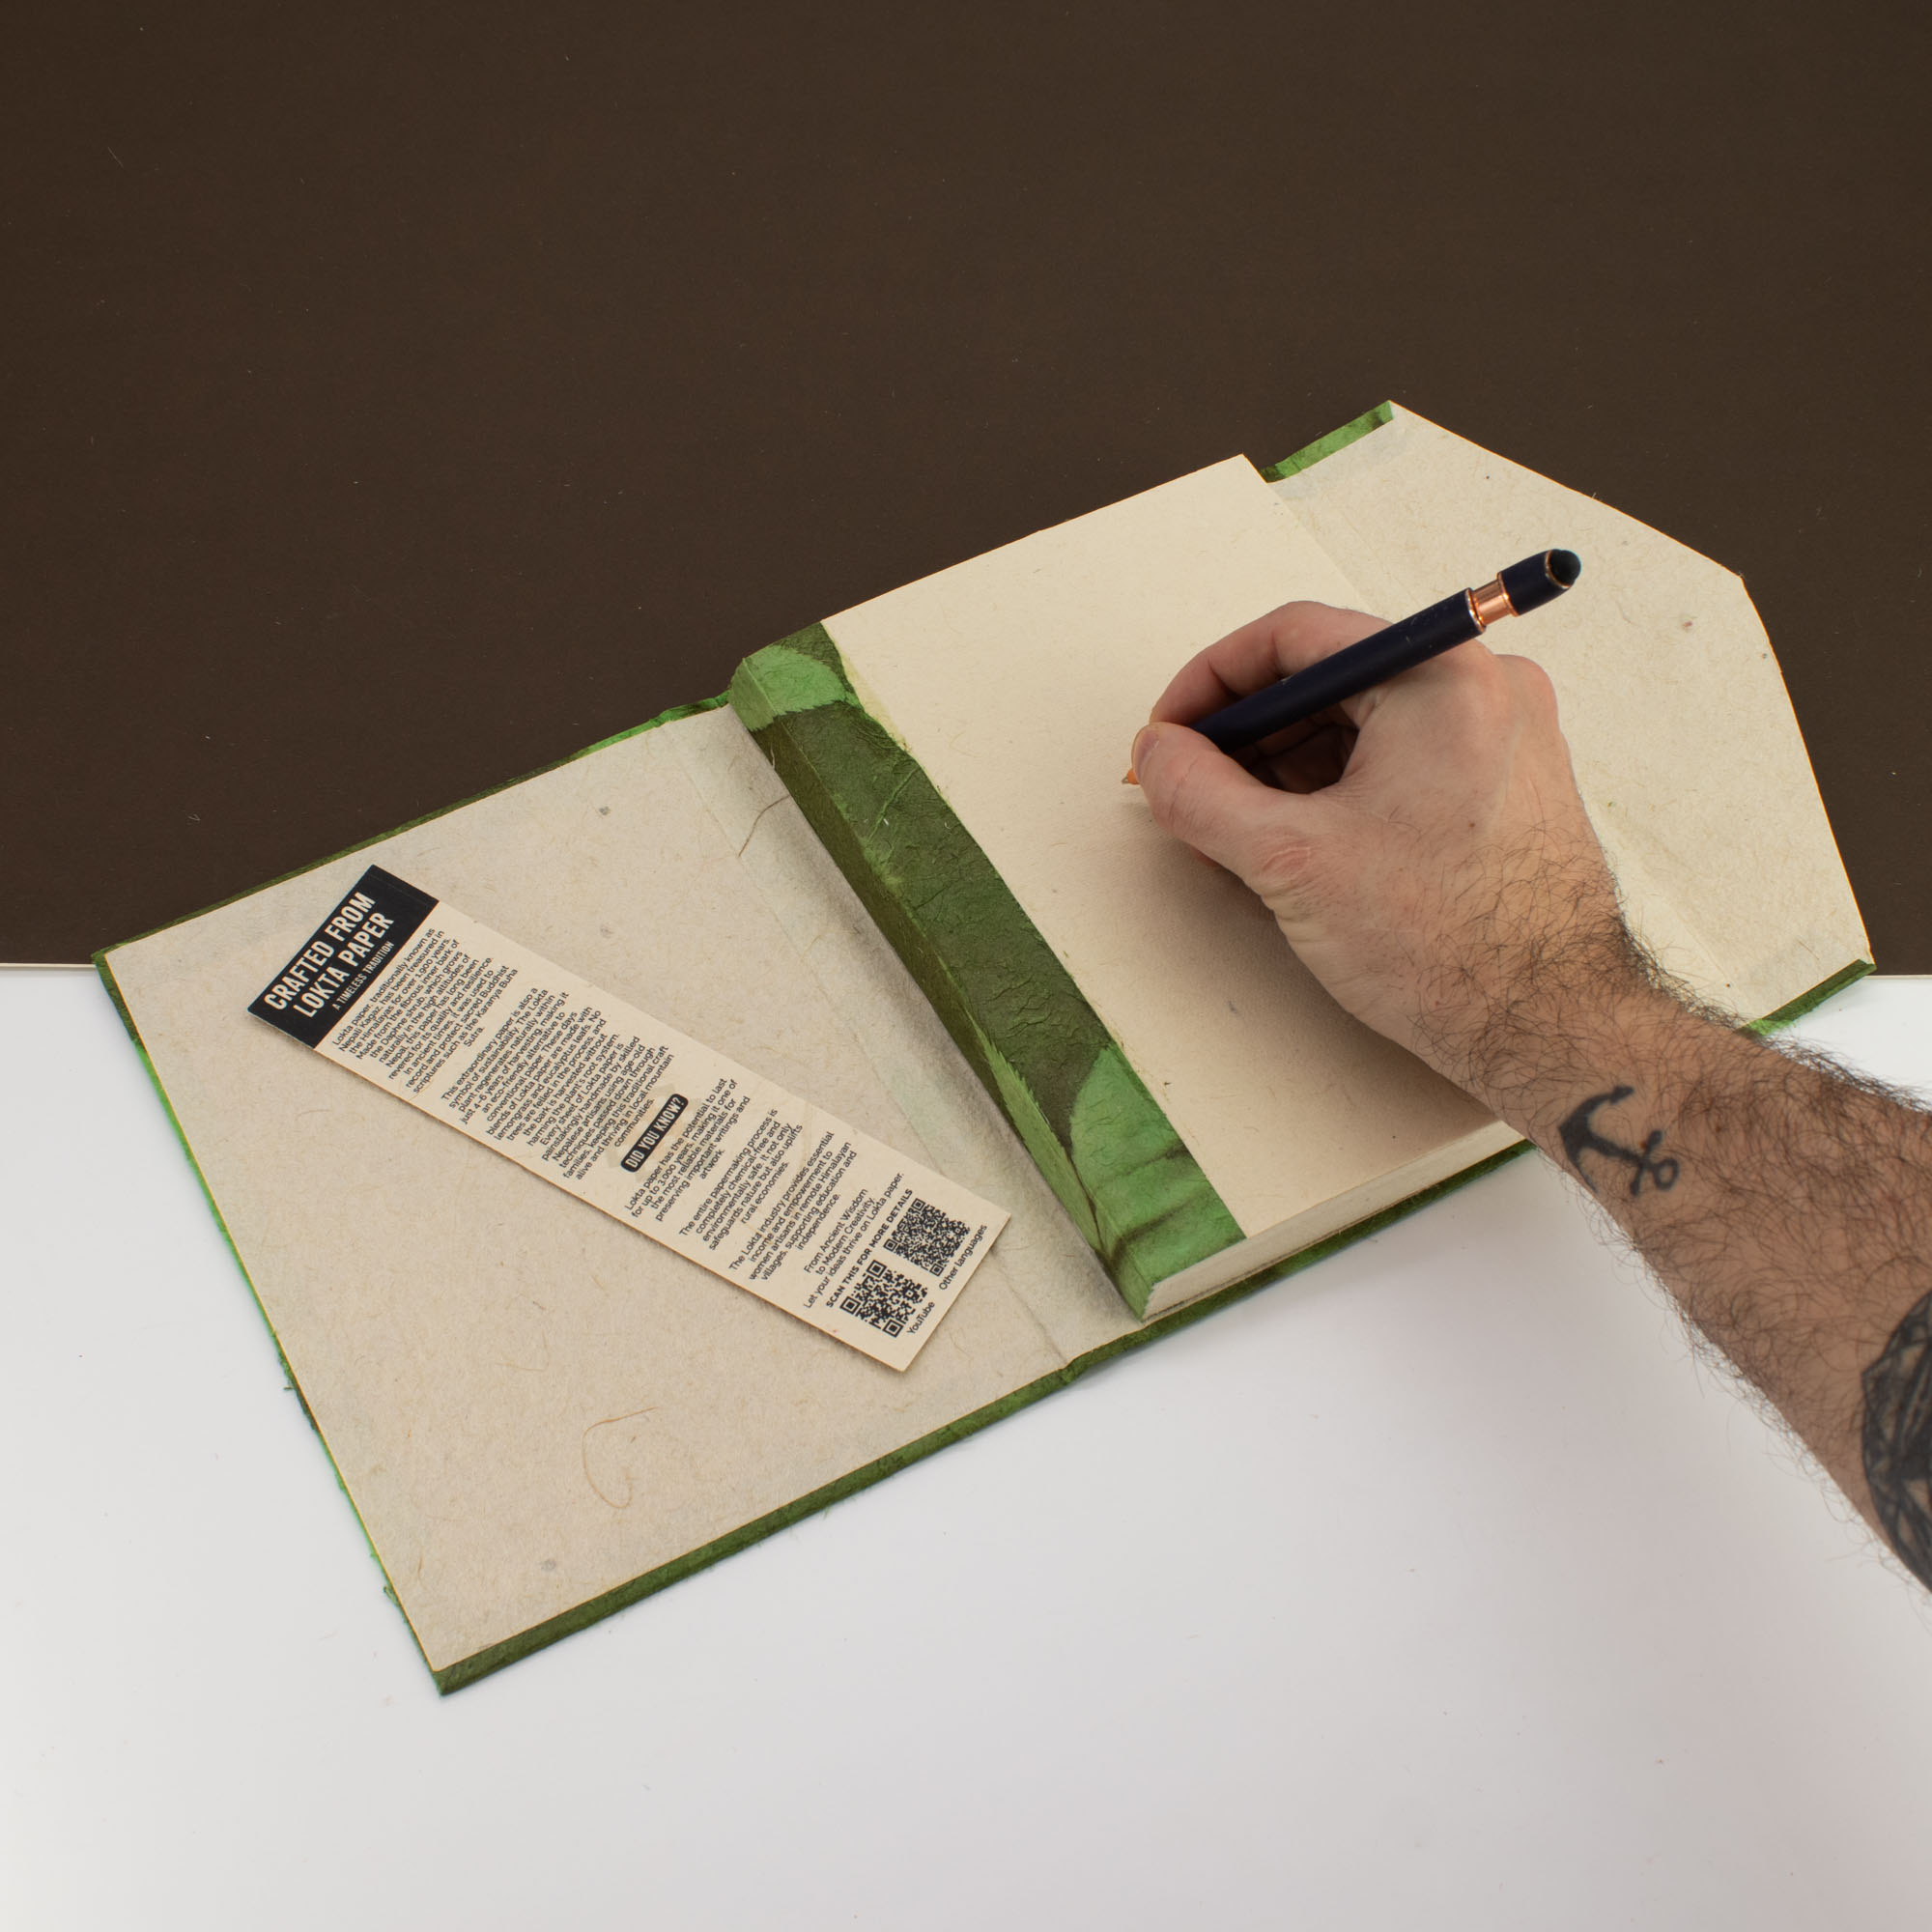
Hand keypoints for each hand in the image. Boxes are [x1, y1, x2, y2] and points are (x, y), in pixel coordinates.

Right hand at [1130, 600, 1648, 1096]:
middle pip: (1332, 678)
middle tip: (1193, 787)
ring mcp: (1505, 739)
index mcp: (1441, 677)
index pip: (1296, 637)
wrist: (1550, 1027)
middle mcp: (1487, 689)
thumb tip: (1156, 755)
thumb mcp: (1289, 860)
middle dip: (1248, 734)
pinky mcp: (1509, 788)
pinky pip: (1404, 761)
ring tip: (1239, 832)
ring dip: (1289, 768)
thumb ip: (1200, 793)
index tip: (1170, 732)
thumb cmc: (1449, 944)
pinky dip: (1341, 792)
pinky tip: (1300, 846)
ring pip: (1366, 724)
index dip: (1212, 682)